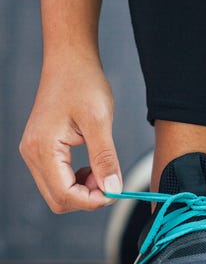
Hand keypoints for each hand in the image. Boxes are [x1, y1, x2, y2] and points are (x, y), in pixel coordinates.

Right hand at [20, 55, 121, 212]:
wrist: (70, 62)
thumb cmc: (83, 85)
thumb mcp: (99, 122)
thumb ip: (105, 159)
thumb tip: (112, 190)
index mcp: (43, 149)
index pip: (65, 195)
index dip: (93, 201)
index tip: (115, 191)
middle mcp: (32, 154)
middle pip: (59, 199)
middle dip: (88, 198)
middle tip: (111, 181)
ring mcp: (35, 152)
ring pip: (58, 191)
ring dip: (84, 190)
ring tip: (103, 170)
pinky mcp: (43, 149)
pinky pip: (58, 178)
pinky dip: (78, 180)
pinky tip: (93, 166)